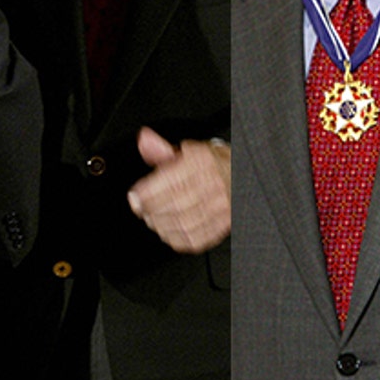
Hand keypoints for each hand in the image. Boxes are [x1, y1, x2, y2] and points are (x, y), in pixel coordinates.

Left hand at [127, 127, 230, 253]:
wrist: (244, 176)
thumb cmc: (216, 164)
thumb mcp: (189, 151)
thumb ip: (162, 150)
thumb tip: (144, 140)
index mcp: (204, 162)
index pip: (171, 180)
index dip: (147, 193)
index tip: (135, 197)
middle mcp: (215, 184)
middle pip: (176, 204)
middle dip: (152, 210)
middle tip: (142, 208)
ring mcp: (222, 206)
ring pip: (185, 223)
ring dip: (162, 225)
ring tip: (154, 219)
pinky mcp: (224, 224)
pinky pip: (196, 239)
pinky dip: (178, 239)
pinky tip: (170, 231)